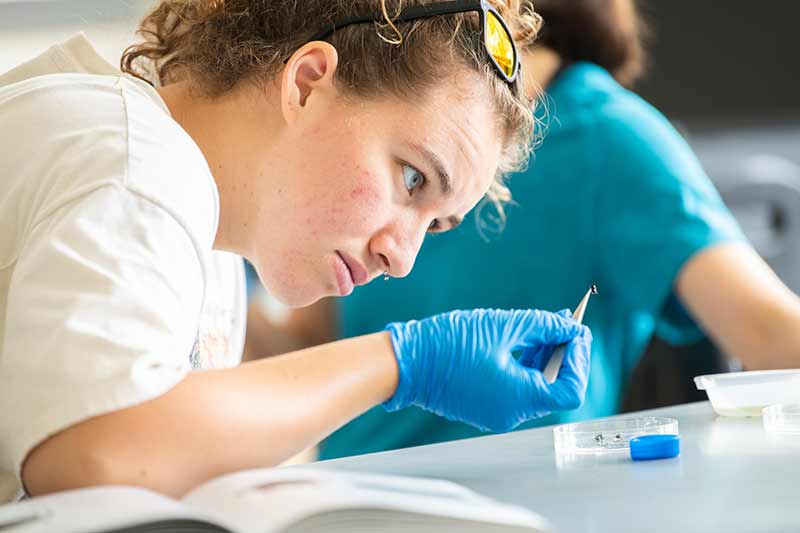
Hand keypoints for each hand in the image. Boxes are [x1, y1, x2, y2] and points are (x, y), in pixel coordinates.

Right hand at [383, 308, 591, 432]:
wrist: (406, 362)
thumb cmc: (447, 344)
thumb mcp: (502, 326)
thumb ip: (543, 326)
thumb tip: (571, 326)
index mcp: (519, 399)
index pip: (570, 389)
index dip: (580, 359)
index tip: (577, 332)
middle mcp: (511, 413)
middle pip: (555, 387)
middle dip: (565, 353)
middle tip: (568, 322)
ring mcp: (497, 412)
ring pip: (537, 386)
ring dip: (547, 356)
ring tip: (550, 323)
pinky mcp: (485, 405)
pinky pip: (517, 387)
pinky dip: (527, 364)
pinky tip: (527, 339)